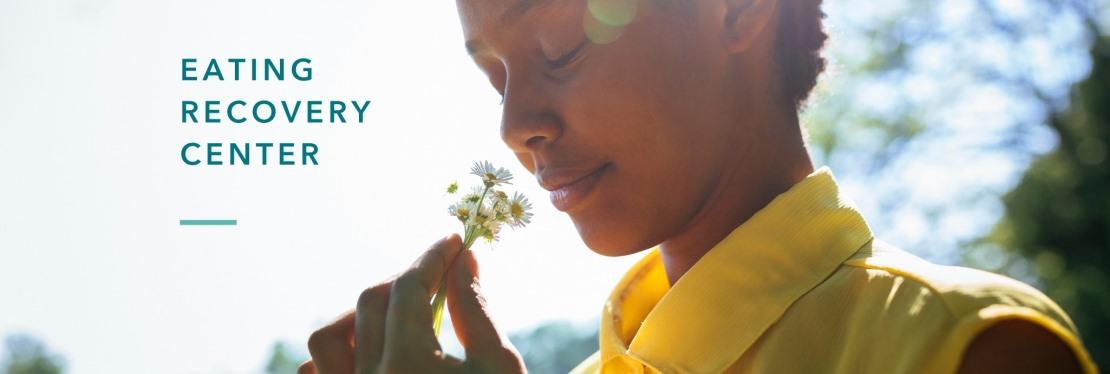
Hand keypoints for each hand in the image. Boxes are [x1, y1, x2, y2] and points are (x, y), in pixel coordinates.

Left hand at [299, 234, 525, 373]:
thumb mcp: (498, 366)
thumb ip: (476, 309)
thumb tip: (463, 260)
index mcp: (409, 366)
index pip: (410, 287)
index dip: (432, 257)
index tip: (453, 242)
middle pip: (371, 303)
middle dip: (406, 279)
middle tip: (437, 273)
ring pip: (327, 339)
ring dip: (359, 315)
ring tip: (395, 315)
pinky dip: (333, 358)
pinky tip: (369, 355)